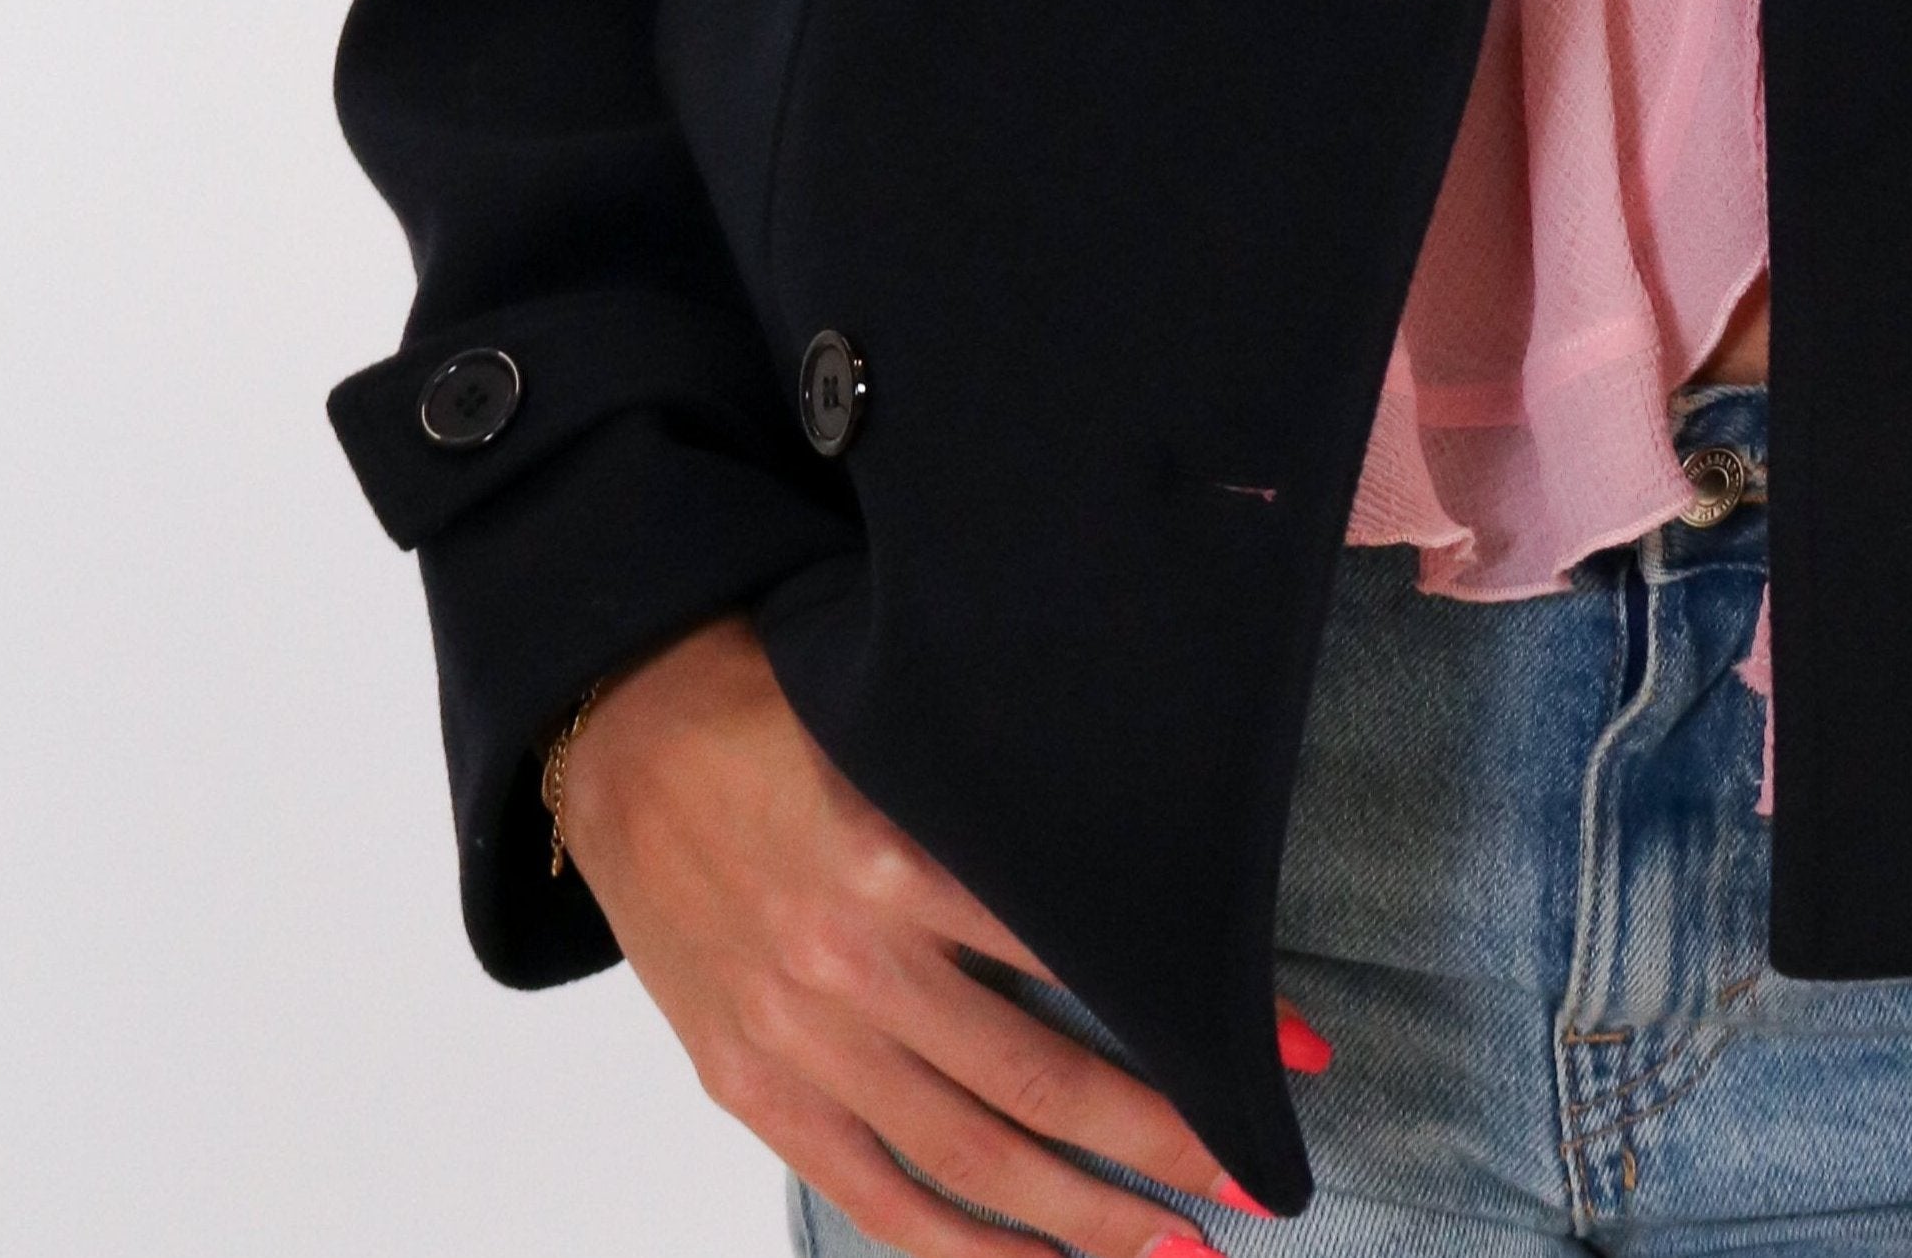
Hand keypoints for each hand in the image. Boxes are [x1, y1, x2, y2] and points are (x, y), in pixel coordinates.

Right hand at [554, 614, 1333, 1257]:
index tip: (1289, 1049)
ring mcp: (797, 1042)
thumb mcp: (899, 735)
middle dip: (1159, 1144)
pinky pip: (872, 1194)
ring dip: (1081, 1218)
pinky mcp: (753, 1089)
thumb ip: (1001, 812)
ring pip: (968, 1161)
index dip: (1191, 1018)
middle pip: (1039, 1086)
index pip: (1084, 960)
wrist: (622, 733)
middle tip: (1250, 1181)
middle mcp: (851, 967)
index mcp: (899, 862)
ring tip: (1174, 1248)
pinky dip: (957, 1248)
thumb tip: (1140, 872)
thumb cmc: (780, 708)